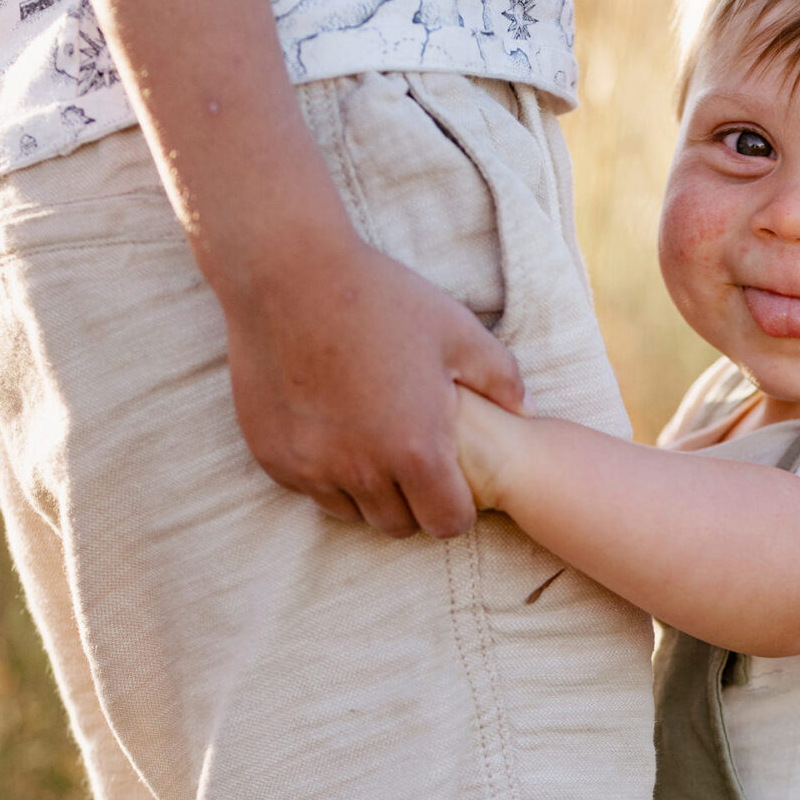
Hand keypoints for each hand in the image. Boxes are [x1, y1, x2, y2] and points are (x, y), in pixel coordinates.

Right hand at [221, 229, 524, 537]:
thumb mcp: (456, 331)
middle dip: (412, 503)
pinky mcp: (272, 457)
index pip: (448, 523)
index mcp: (417, 451)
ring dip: (367, 491)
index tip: (451, 482)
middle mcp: (363, 473)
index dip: (456, 508)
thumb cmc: (381, 298)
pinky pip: (309, 487)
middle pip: (399, 525)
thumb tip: (527, 412)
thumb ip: (500, 378)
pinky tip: (331, 429)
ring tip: (372, 446)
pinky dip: (323, 471)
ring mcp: (312, 468)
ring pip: (352, 511)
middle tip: (411, 462)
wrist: (286, 274)